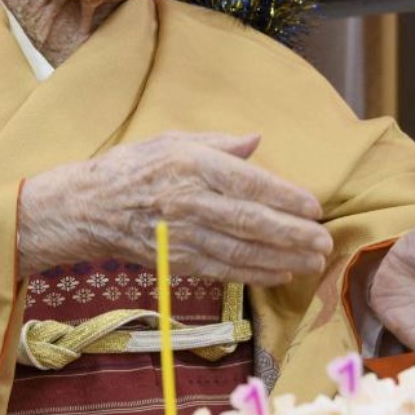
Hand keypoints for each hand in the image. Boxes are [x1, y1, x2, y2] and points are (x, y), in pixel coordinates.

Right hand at [18, 131, 332, 285]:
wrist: (89, 207)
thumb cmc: (133, 167)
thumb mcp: (172, 140)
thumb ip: (218, 142)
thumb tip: (257, 140)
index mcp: (191, 164)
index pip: (249, 183)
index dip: (285, 197)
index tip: (314, 207)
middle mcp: (188, 200)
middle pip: (251, 221)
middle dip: (293, 234)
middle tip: (325, 241)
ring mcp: (181, 234)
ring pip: (241, 250)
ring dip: (282, 258)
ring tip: (312, 261)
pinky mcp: (175, 261)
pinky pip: (222, 270)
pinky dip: (253, 274)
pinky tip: (278, 274)